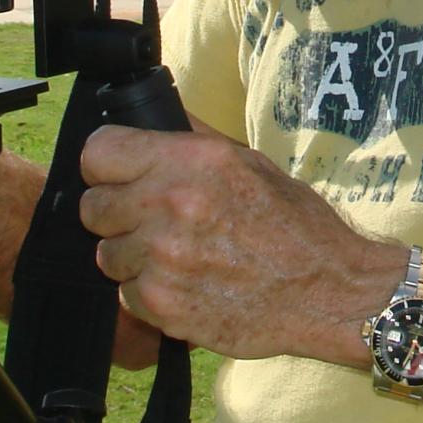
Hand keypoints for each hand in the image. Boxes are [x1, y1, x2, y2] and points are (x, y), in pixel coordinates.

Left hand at [78, 124, 400, 364]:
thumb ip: (194, 140)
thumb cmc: (296, 227)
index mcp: (192, 160)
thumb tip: (153, 117)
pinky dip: (151, 295)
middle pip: (93, 208)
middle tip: (153, 223)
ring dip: (134, 258)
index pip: (98, 152)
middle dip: (118, 215)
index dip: (107, 167)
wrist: (329, 292)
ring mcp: (163, 258)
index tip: (119, 178)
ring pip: (107, 255)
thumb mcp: (251, 162)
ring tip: (179, 258)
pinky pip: (126, 295)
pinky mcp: (162, 305)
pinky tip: (188, 287)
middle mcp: (171, 204)